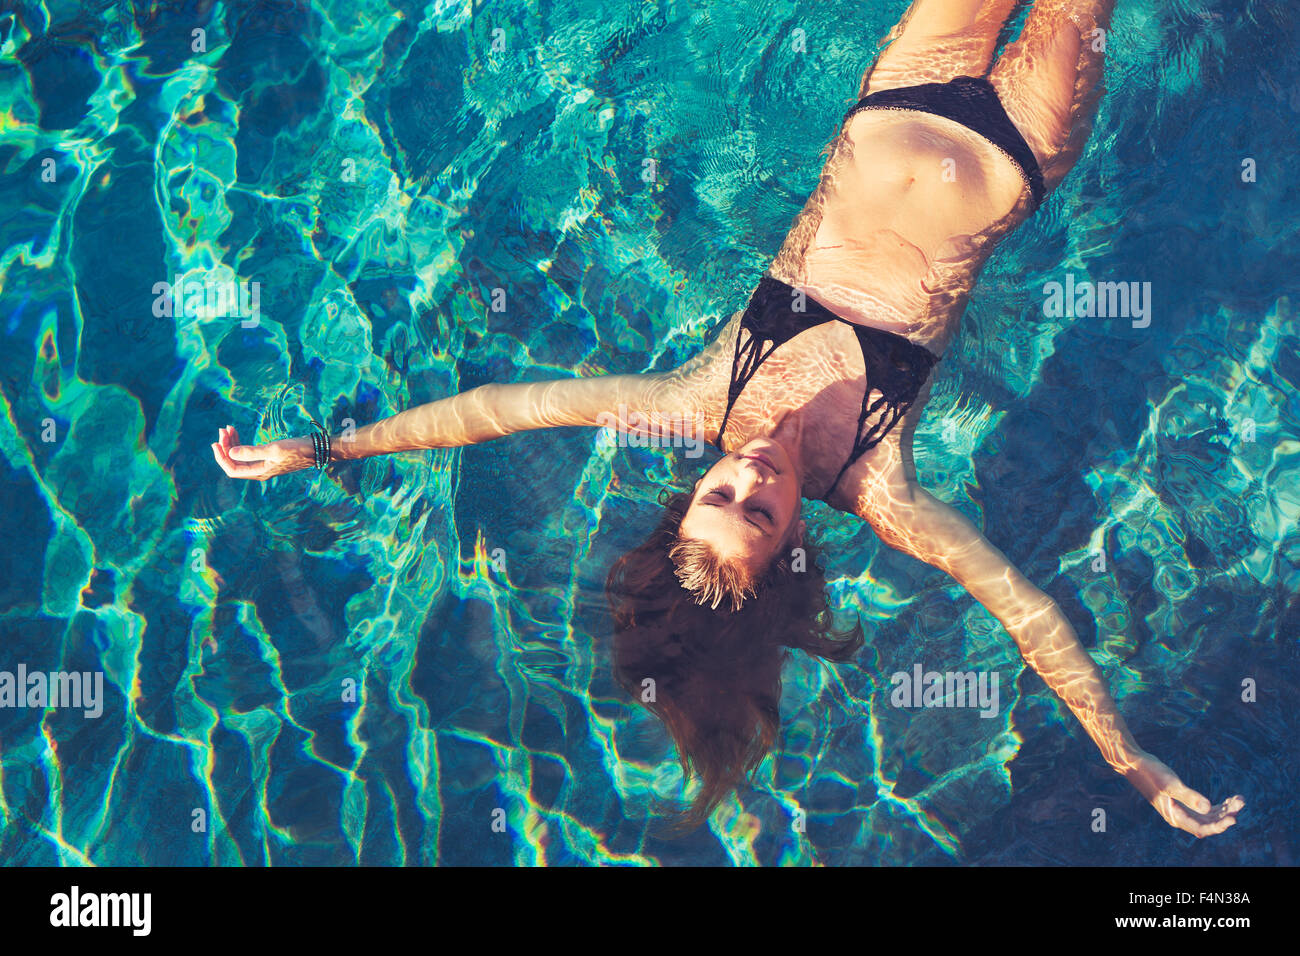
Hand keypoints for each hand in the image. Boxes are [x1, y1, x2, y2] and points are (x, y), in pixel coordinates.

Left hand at [210, 425, 313, 480]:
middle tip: (222, 430)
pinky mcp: (267, 456)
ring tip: (227, 428)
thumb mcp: (273, 449)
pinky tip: (236, 432)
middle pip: (234, 462)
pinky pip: (247, 452)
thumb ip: (251, 452)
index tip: (216, 442)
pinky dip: (240, 442)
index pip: (232, 469)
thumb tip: (230, 453)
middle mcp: (259, 470)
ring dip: (232, 443)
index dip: (221, 457)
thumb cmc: (297, 450)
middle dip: (225, 447)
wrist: (315, 449)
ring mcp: (262, 464)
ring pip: (239, 456)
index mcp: (259, 472)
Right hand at [1121, 749, 1243, 837]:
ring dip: (1224, 810)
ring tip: (1239, 799)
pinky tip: (1227, 799)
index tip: (1234, 818)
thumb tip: (1209, 808)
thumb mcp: (1170, 784)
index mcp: (1176, 817)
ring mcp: (1181, 809)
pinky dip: (1216, 806)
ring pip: (1208, 816)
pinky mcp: (1182, 801)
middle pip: (1208, 822)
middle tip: (1241, 802)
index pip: (1202, 828)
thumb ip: (1189, 797)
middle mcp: (1180, 816)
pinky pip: (1203, 809)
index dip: (1220, 826)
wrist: (1134, 764)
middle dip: (1226, 815)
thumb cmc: (1150, 772)